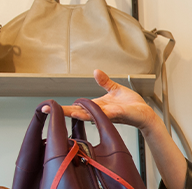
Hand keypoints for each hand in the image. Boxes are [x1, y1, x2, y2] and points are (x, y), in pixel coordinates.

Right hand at [40, 70, 157, 130]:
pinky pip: (107, 113)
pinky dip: (97, 113)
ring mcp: (109, 114)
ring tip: (65, 111)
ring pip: (90, 114)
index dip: (62, 107)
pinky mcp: (119, 114)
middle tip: (46, 110)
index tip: (47, 106)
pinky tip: (87, 112)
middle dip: (63, 111)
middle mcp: (100, 112)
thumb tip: (95, 71)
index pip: (76, 106)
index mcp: (97, 106)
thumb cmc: (132, 104)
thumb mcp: (115, 89)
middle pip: (78, 112)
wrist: (145, 113)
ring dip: (78, 113)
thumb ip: (104, 82)